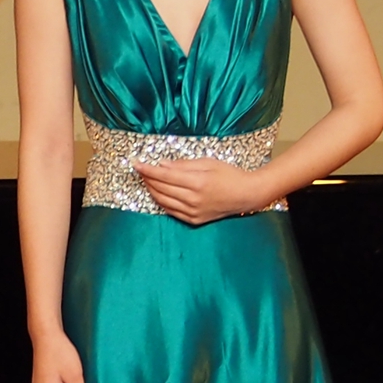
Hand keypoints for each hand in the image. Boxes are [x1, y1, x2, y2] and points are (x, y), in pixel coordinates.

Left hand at [135, 158, 274, 224]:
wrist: (246, 195)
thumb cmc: (229, 175)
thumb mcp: (208, 163)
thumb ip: (183, 165)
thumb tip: (162, 165)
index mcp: (198, 182)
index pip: (164, 175)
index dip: (148, 169)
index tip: (136, 164)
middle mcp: (193, 199)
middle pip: (161, 188)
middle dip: (147, 178)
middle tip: (140, 170)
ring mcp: (193, 212)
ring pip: (163, 201)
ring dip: (151, 190)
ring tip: (146, 180)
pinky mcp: (194, 220)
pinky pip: (171, 211)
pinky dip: (161, 201)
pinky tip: (157, 193)